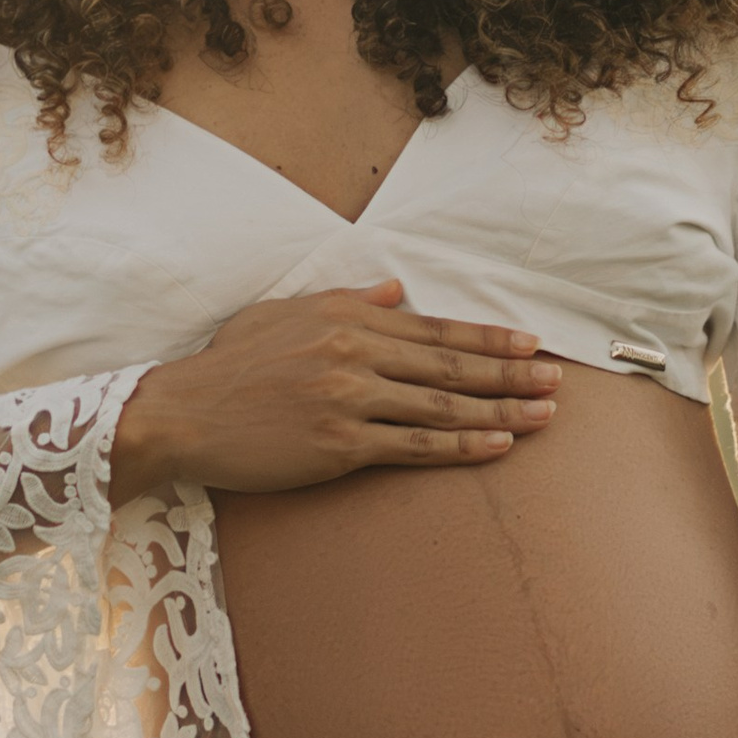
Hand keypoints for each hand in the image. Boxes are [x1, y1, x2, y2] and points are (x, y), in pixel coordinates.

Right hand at [113, 282, 559, 495]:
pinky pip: (414, 446)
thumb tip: (395, 291)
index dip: (487, 337)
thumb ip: (345, 300)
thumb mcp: (282, 313)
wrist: (181, 414)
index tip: (530, 345)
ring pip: (441, 406)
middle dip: (510, 374)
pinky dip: (461, 446)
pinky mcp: (339, 445)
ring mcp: (349, 399)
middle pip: (449, 364)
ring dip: (500, 412)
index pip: (433, 327)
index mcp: (345, 316)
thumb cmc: (228, 366)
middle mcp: (354, 353)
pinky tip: (497, 446)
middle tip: (556, 381)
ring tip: (543, 417)